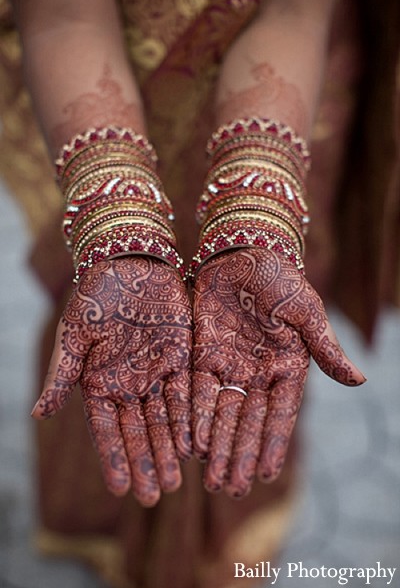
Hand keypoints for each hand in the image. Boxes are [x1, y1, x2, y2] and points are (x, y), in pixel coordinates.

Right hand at [31, 257, 191, 506]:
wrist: (129, 263)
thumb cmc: (95, 295)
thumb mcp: (74, 334)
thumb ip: (62, 374)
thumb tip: (38, 413)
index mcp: (100, 382)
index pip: (107, 429)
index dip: (115, 458)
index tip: (121, 489)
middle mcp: (129, 384)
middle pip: (140, 431)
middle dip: (147, 463)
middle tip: (155, 497)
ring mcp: (156, 373)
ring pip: (164, 419)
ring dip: (169, 450)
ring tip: (177, 482)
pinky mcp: (181, 358)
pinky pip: (186, 393)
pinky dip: (189, 418)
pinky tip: (194, 443)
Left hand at [192, 248, 364, 497]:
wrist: (242, 251)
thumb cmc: (280, 278)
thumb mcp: (306, 311)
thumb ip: (324, 347)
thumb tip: (359, 381)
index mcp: (287, 366)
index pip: (280, 414)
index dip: (273, 445)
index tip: (267, 476)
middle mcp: (257, 371)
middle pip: (247, 421)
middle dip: (239, 455)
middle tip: (230, 490)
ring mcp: (229, 363)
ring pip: (221, 412)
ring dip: (217, 445)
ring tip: (210, 479)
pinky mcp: (202, 352)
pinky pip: (196, 389)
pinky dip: (194, 415)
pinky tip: (191, 442)